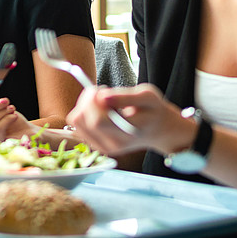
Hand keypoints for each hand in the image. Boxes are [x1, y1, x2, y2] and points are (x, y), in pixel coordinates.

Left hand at [66, 84, 181, 154]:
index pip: (97, 121)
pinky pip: (79, 126)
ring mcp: (105, 147)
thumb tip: (101, 96)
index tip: (100, 89)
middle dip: (86, 101)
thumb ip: (125, 96)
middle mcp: (114, 144)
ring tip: (102, 102)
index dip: (92, 102)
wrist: (159, 129)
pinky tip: (100, 111)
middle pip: (83, 121)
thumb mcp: (148, 95)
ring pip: (77, 123)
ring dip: (84, 107)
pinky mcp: (98, 146)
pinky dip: (85, 115)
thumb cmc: (153, 110)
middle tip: (100, 92)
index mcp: (128, 132)